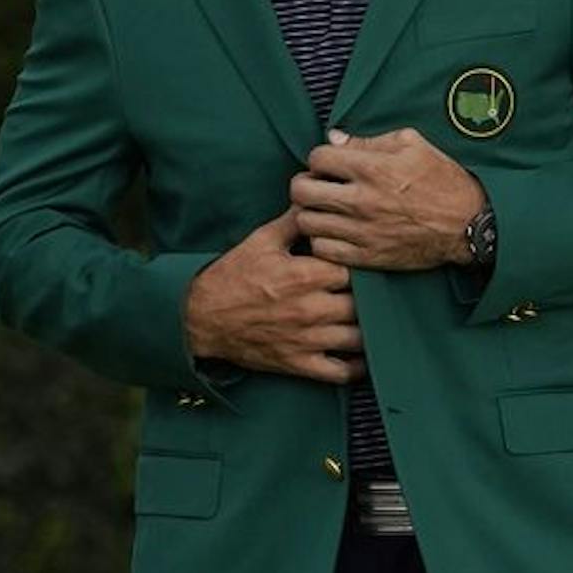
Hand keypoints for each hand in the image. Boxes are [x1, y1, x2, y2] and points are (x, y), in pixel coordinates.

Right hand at [184, 210, 362, 384]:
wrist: (199, 317)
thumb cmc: (232, 276)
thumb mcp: (262, 241)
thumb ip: (295, 222)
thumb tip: (316, 199)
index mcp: (305, 276)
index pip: (356, 270)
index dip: (363, 267)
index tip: (364, 265)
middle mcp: (311, 309)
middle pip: (363, 305)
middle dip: (370, 299)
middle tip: (373, 293)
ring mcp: (306, 340)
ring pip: (359, 339)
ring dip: (369, 331)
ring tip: (371, 321)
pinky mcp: (298, 364)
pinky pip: (340, 373)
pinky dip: (356, 367)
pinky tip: (361, 354)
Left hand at [291, 127, 484, 270]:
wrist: (469, 224)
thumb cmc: (442, 180)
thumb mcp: (412, 144)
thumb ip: (369, 140)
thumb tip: (335, 138)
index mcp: (372, 168)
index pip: (317, 157)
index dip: (320, 158)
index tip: (330, 164)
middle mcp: (362, 200)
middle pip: (301, 190)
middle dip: (305, 183)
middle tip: (318, 186)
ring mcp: (362, 231)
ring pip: (306, 222)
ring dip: (311, 213)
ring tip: (325, 210)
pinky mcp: (367, 256)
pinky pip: (323, 249)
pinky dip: (322, 240)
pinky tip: (336, 232)